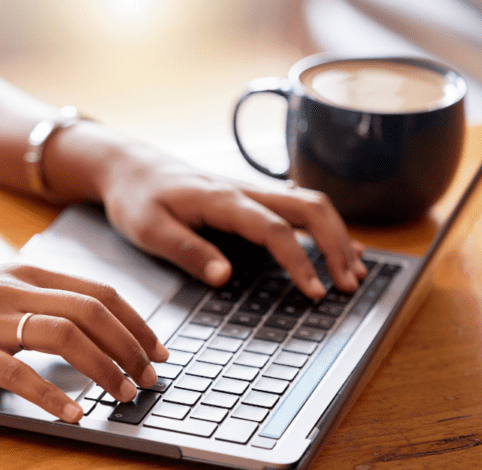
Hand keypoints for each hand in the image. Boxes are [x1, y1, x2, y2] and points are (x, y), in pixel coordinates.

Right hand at [0, 264, 169, 421]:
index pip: (98, 291)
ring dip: (105, 369)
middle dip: (132, 347)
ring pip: (67, 337)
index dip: (137, 322)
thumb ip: (27, 297)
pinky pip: (21, 373)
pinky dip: (53, 396)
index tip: (156, 349)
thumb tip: (75, 322)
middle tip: (150, 378)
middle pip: (93, 311)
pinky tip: (73, 413)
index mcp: (22, 273)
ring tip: (123, 396)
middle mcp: (12, 289)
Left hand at [99, 144, 366, 298]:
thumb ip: (187, 251)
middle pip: (310, 209)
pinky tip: (339, 248)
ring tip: (354, 273)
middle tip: (348, 285)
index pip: (275, 229)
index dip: (300, 261)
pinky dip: (324, 228)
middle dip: (336, 246)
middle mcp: (244, 190)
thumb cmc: (136, 198)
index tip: (315, 291)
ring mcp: (250, 191)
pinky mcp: (249, 197)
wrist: (127, 166)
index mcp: (222, 200)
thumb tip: (224, 277)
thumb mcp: (149, 230)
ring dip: (337, 236)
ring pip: (310, 205)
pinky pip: (297, 207)